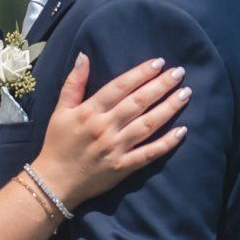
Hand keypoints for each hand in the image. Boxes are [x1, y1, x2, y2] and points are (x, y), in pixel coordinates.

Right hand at [29, 54, 190, 206]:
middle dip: (161, 86)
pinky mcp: (123, 167)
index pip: (120, 87)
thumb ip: (73, 83)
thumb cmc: (57, 144)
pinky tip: (182, 131)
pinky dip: (166, 143)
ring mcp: (116, 148)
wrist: (53, 183)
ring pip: (148, 124)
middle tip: (179, 73)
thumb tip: (83, 56)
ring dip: (168, 108)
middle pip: (138, 102)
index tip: (159, 63)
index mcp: (89, 112)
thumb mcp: (60, 111)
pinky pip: (149, 153)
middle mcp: (105, 127)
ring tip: (185, 94)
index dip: (140, 73)